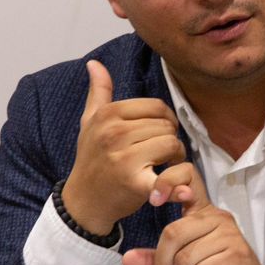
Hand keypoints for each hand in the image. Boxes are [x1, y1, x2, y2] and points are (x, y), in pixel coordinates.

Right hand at [61, 60, 186, 234]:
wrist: (83, 201)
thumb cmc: (90, 159)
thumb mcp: (89, 122)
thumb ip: (98, 92)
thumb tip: (94, 63)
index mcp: (108, 114)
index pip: (156, 106)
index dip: (165, 120)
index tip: (158, 134)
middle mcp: (115, 133)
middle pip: (166, 126)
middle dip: (170, 139)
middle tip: (161, 154)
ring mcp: (124, 158)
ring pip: (172, 145)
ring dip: (174, 158)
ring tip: (162, 166)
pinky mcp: (135, 183)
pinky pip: (168, 175)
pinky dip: (177, 185)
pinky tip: (181, 190)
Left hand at [123, 163, 264, 264]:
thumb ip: (155, 261)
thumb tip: (127, 258)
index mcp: (203, 213)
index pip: (188, 175)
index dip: (167, 181)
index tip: (155, 200)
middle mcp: (218, 218)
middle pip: (173, 232)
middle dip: (165, 263)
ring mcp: (229, 236)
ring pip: (185, 257)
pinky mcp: (237, 256)